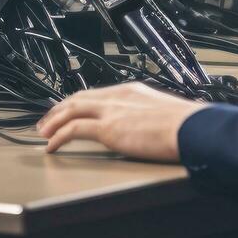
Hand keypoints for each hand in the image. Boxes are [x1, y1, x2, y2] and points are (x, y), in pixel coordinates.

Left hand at [37, 82, 206, 160]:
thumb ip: (152, 116)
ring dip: (53, 122)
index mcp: (131, 91)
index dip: (78, 102)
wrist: (193, 128)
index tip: (68, 109)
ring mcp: (111, 111)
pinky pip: (73, 131)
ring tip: (43, 133)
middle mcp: (117, 97)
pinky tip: (52, 146)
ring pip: (70, 111)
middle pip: (78, 99)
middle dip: (59, 109)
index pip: (96, 94)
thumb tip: (155, 126)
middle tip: (47, 120)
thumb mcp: (165, 112)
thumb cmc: (188, 125)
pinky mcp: (108, 129)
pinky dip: (59, 137)